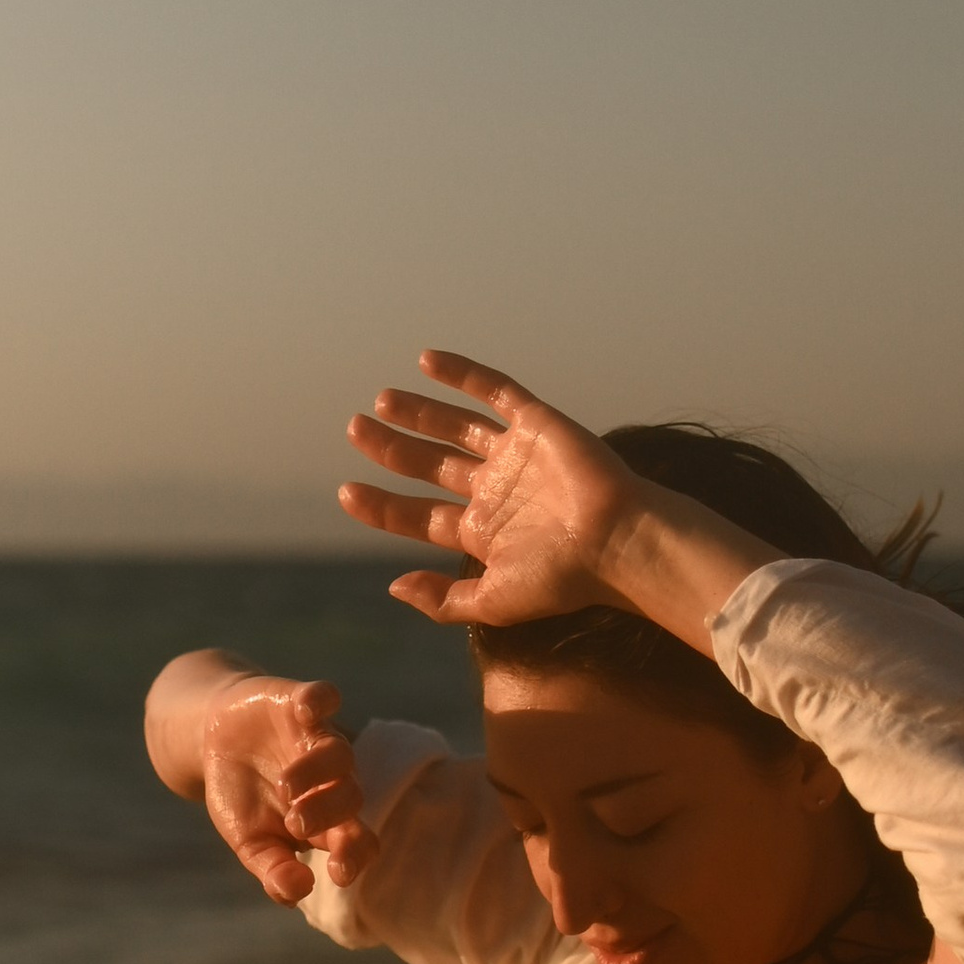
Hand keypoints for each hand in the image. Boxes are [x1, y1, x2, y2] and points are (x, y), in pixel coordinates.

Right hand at [147, 656, 372, 901]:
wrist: (214, 741)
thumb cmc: (242, 799)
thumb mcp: (250, 843)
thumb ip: (273, 871)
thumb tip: (298, 893)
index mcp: (329, 821)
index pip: (360, 841)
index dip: (356, 856)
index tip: (338, 871)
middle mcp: (333, 780)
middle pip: (352, 797)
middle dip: (329, 812)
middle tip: (297, 820)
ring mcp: (318, 740)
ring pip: (339, 754)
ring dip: (317, 771)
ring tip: (286, 787)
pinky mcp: (300, 703)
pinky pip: (322, 697)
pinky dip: (319, 702)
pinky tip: (304, 713)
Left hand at [337, 352, 634, 624]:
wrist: (618, 542)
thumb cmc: (562, 579)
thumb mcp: (493, 602)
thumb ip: (443, 601)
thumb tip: (393, 585)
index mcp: (481, 533)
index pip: (418, 516)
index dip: (381, 506)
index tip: (345, 492)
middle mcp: (494, 491)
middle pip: (429, 465)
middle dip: (391, 449)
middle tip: (354, 429)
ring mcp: (514, 456)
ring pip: (455, 427)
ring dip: (419, 413)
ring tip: (381, 401)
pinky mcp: (537, 424)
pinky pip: (495, 391)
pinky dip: (462, 374)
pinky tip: (426, 361)